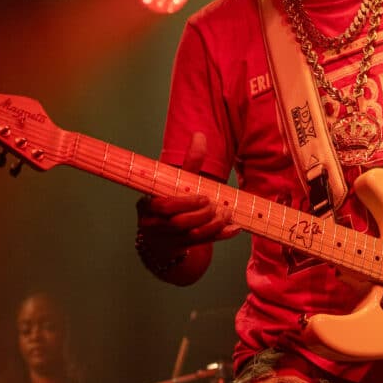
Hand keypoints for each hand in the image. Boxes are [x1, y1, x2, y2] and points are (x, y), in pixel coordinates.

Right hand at [137, 132, 238, 259]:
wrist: (159, 233)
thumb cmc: (168, 199)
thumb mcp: (174, 181)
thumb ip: (189, 162)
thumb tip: (200, 135)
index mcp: (148, 205)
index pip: (164, 206)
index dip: (185, 203)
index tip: (204, 197)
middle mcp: (154, 224)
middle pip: (178, 223)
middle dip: (200, 215)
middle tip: (217, 206)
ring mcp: (167, 239)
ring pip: (191, 237)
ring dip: (212, 226)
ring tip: (227, 214)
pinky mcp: (180, 248)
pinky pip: (201, 244)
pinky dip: (219, 236)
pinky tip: (234, 228)